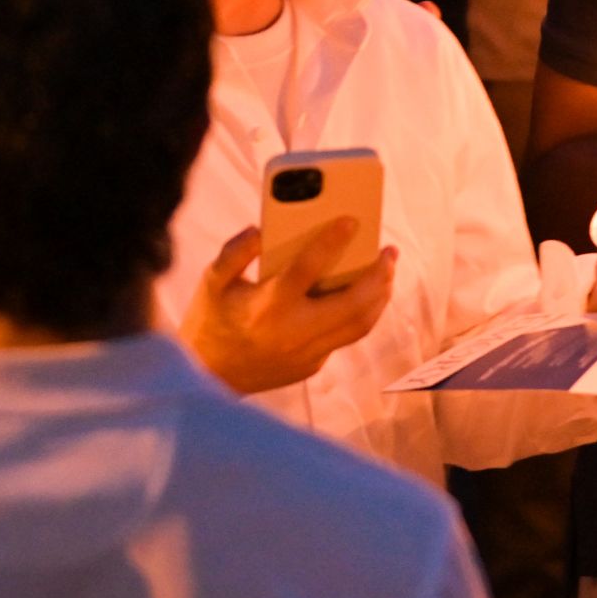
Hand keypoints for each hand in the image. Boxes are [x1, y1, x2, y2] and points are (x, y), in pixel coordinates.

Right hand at [183, 226, 399, 393]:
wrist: (207, 377)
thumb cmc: (210, 321)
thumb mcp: (212, 281)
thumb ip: (235, 252)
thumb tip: (261, 231)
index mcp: (267, 306)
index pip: (307, 268)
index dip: (331, 241)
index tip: (352, 220)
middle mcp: (292, 332)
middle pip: (353, 304)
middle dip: (379, 275)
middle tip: (389, 251)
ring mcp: (306, 353)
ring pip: (360, 325)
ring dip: (380, 296)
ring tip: (386, 272)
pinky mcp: (311, 366)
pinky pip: (345, 337)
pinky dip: (360, 314)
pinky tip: (365, 294)